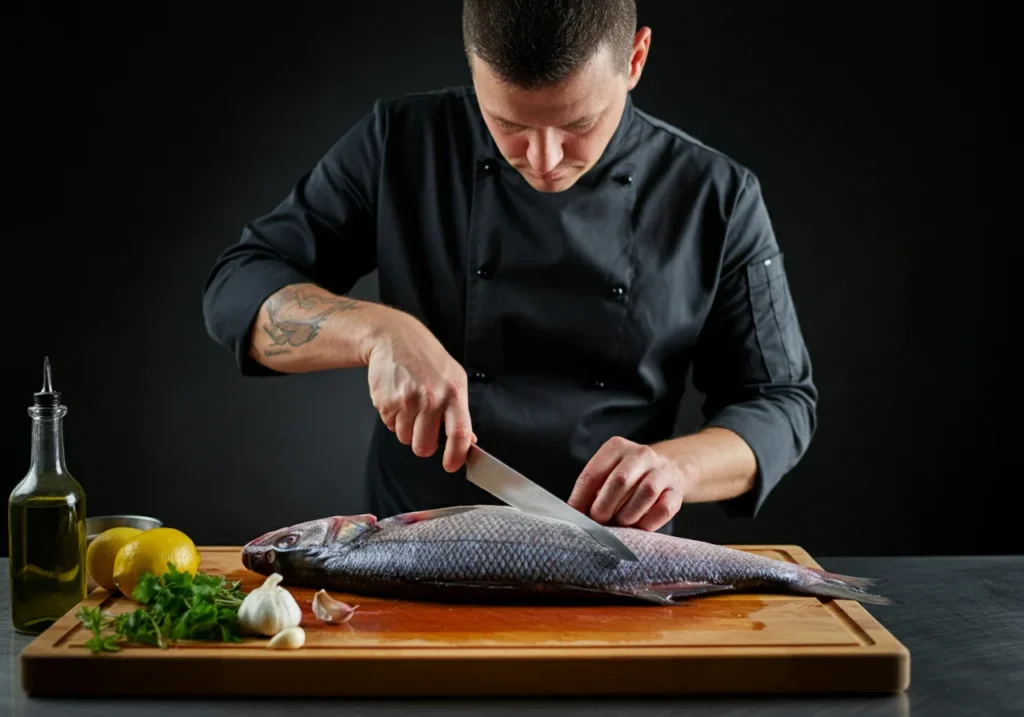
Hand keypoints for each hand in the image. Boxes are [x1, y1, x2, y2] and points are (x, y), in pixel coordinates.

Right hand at [365, 311, 473, 471]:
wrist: (394, 338)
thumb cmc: (427, 359)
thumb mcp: (454, 378)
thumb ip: (460, 411)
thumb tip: (468, 441)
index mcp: (454, 393)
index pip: (459, 434)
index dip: (456, 456)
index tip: (451, 465)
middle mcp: (431, 398)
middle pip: (424, 446)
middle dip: (423, 443)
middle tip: (423, 426)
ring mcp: (407, 401)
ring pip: (405, 439)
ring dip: (407, 428)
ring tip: (410, 404)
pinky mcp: (386, 401)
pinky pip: (389, 426)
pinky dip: (393, 418)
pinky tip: (398, 398)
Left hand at [567, 437, 685, 531]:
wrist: (668, 469)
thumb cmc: (629, 477)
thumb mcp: (608, 474)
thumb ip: (592, 491)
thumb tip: (575, 514)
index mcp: (617, 447)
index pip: (593, 473)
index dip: (581, 498)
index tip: (575, 516)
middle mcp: (641, 454)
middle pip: (620, 480)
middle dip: (605, 506)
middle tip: (599, 521)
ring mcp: (662, 471)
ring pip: (646, 493)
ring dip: (628, 514)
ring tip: (620, 523)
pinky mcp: (676, 490)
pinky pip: (664, 508)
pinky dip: (649, 522)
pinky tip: (640, 527)